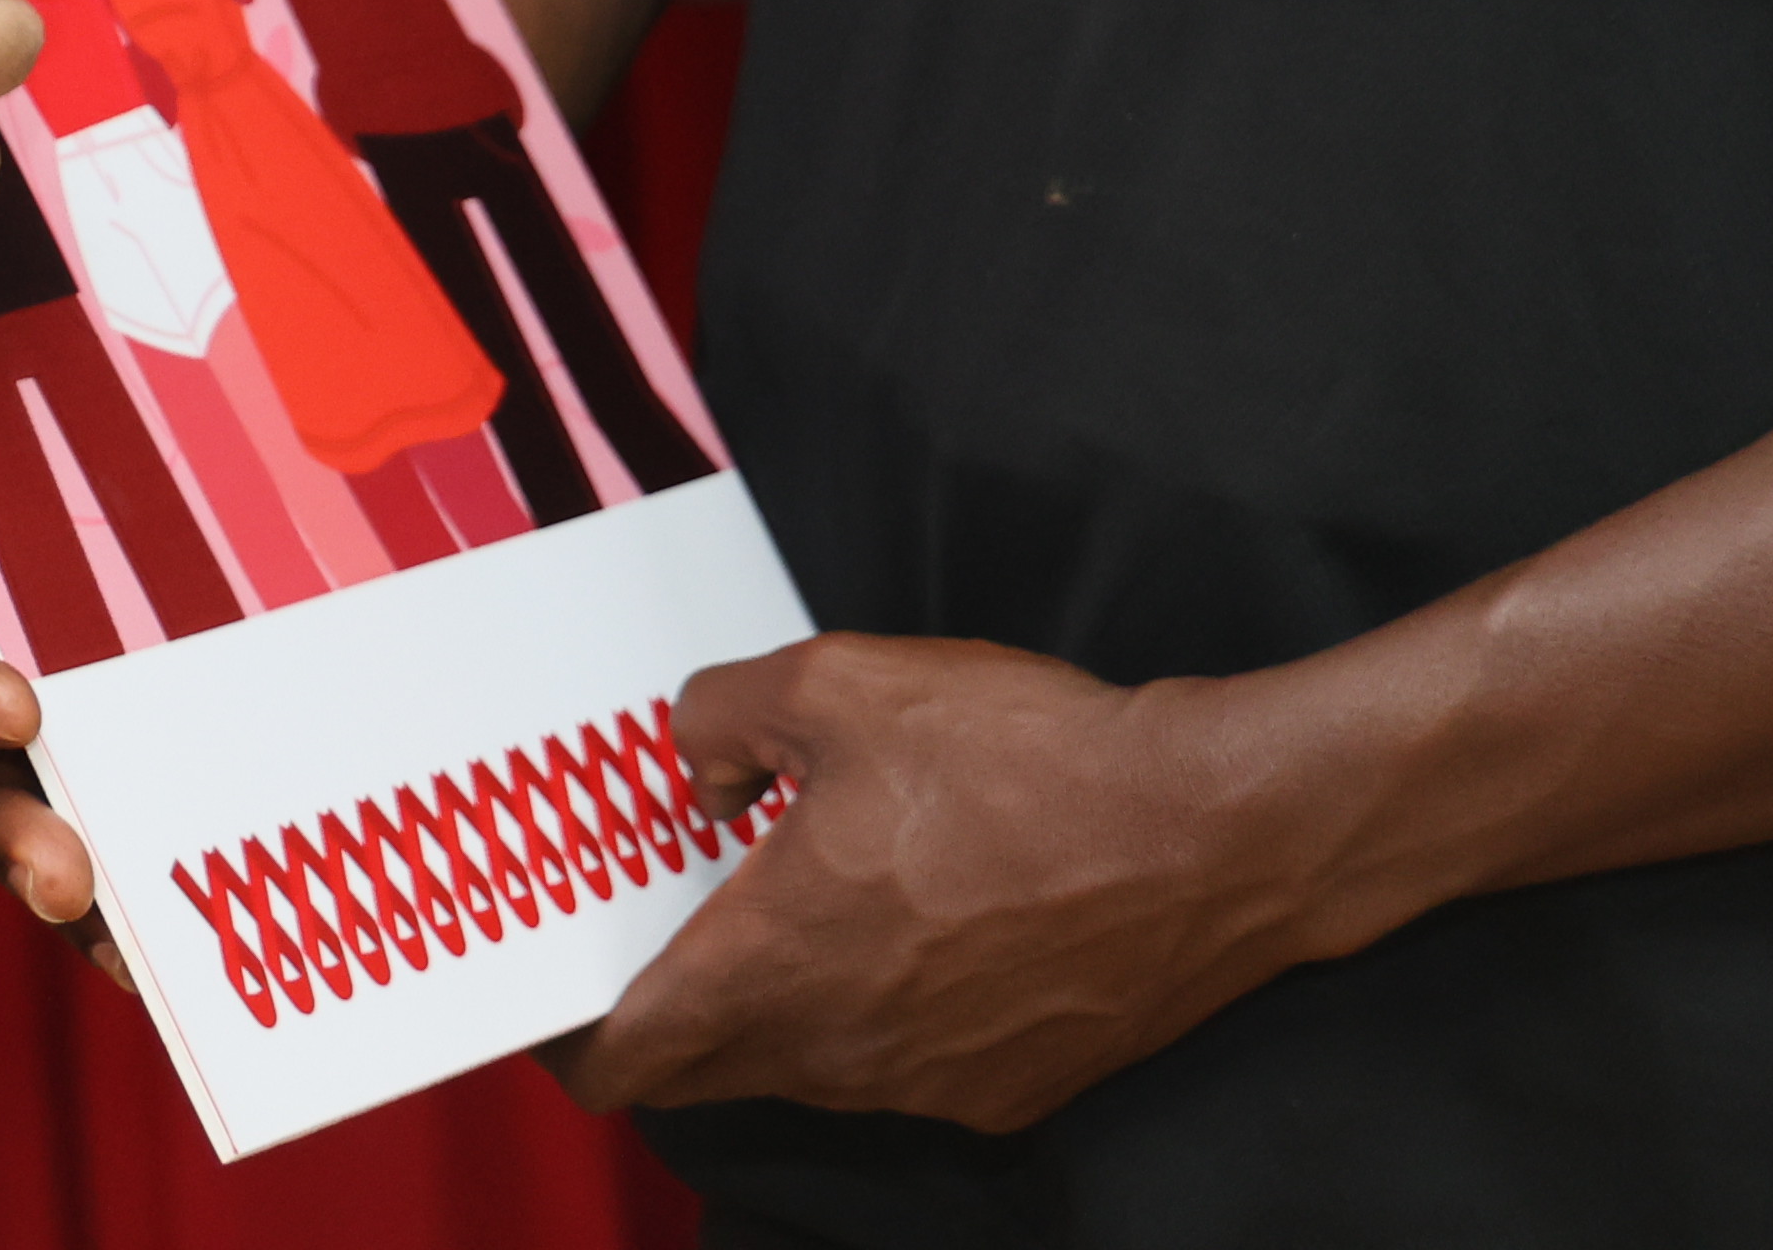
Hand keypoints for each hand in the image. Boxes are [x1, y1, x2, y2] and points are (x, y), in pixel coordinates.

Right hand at [0, 375, 126, 983]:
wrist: (26, 477)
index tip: (10, 707)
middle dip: (4, 827)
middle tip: (60, 872)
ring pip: (3, 825)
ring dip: (49, 878)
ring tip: (109, 928)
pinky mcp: (41, 778)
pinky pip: (64, 851)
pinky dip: (99, 913)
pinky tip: (145, 958)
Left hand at [554, 634, 1337, 1129]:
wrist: (1209, 836)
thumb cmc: (1023, 761)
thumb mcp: (837, 682)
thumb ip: (722, 716)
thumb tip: (698, 769)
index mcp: (772, 967)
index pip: (624, 1060)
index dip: (575, 1033)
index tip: (563, 987)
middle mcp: (836, 1053)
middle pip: (704, 1070)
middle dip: (670, 1011)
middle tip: (678, 920)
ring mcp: (923, 1085)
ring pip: (805, 1066)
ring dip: (782, 1000)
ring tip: (809, 893)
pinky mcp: (1005, 1090)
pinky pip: (900, 1065)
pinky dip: (878, 1009)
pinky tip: (917, 918)